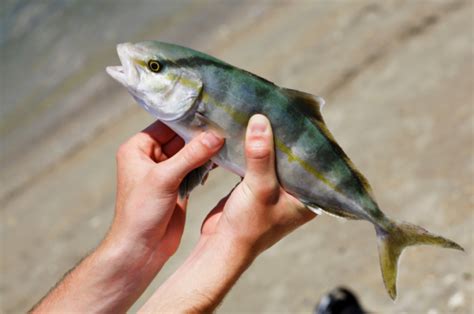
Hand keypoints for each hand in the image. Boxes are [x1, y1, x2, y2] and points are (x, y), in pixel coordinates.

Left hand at [108, 120, 223, 258]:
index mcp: (138, 148)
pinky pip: (195, 169)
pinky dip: (207, 165)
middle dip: (201, 135)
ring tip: (229, 140)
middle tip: (226, 125)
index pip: (167, 124)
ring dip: (206, 151)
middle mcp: (151, 157)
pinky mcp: (178, 186)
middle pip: (181, 138)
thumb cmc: (141, 211)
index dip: (188, 119)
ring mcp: (166, 172)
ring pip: (190, 154)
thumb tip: (216, 135)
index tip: (213, 111)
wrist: (141, 249)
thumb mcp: (164, 178)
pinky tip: (222, 160)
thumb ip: (190, 155)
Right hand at [201, 114, 315, 254]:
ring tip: (262, 113)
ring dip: (266, 141)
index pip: (315, 160)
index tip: (300, 113)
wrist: (221, 246)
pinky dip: (252, 149)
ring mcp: (275, 189)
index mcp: (309, 196)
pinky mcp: (256, 186)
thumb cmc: (248, 225)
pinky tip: (247, 131)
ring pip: (274, 157)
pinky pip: (258, 162)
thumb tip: (261, 119)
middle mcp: (296, 191)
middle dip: (284, 135)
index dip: (307, 138)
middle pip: (292, 156)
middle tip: (278, 106)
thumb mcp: (259, 188)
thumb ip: (261, 155)